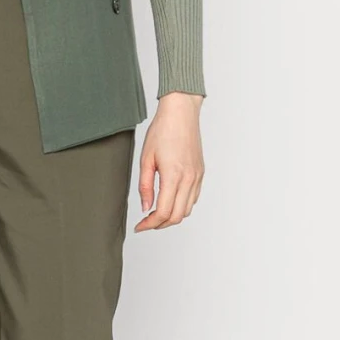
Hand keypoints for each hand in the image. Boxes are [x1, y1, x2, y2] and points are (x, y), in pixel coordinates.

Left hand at [134, 93, 203, 231]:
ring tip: (156, 214)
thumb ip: (145, 186)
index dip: (150, 224)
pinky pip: (193, 198)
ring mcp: (197, 177)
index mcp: (173, 176)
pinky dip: (181, 206)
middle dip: (160, 224)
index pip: (163, 212)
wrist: (181, 114)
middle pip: (176, 216)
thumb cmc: (162, 131)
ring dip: (171, 217)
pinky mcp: (200, 173)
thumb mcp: (146, 159)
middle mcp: (189, 179)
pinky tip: (169, 201)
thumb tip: (145, 207)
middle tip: (146, 223)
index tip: (140, 226)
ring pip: (186, 210)